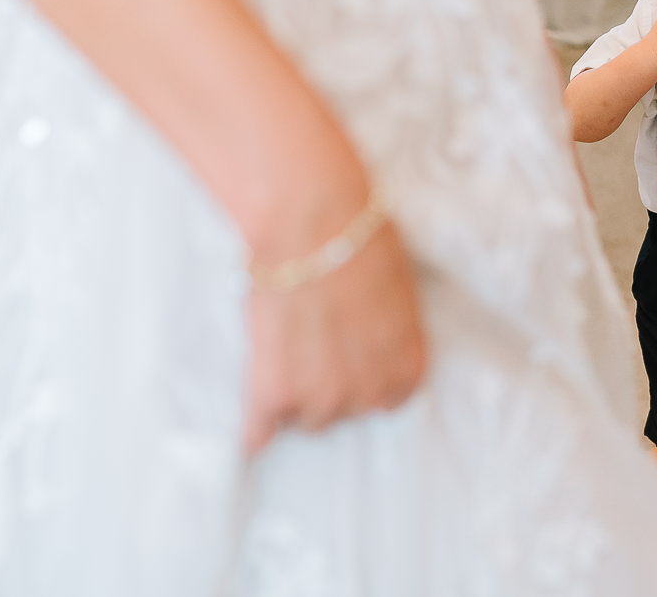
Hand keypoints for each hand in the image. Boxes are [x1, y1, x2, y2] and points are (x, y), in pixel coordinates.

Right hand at [243, 221, 426, 453]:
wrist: (311, 223)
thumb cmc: (357, 239)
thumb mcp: (396, 286)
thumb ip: (387, 327)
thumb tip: (372, 332)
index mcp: (405, 366)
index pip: (387, 399)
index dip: (363, 380)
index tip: (347, 363)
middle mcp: (368, 392)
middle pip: (344, 410)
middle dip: (327, 385)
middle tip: (308, 348)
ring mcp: (321, 397)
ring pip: (304, 418)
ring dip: (293, 396)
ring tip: (280, 356)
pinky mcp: (275, 393)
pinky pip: (259, 429)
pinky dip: (254, 430)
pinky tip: (251, 433)